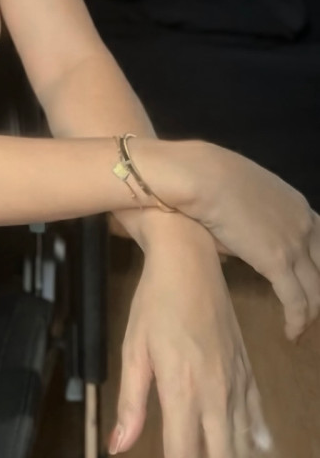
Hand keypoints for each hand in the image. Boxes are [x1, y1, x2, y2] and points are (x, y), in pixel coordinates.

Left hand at [110, 233, 272, 456]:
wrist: (189, 261)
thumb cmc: (154, 303)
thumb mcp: (133, 349)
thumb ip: (130, 403)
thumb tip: (118, 447)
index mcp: (181, 390)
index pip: (183, 454)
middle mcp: (215, 394)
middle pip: (221, 457)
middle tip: (188, 455)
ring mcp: (236, 383)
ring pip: (243, 444)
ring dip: (229, 454)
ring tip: (212, 452)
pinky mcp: (247, 371)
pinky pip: (257, 417)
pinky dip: (255, 440)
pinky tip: (253, 448)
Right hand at [187, 142, 319, 341]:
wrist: (201, 175)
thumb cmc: (210, 178)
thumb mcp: (243, 196)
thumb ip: (252, 221)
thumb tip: (238, 242)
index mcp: (298, 206)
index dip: (319, 268)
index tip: (311, 284)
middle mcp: (304, 225)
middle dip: (318, 294)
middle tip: (308, 311)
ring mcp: (294, 243)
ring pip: (316, 291)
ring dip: (310, 314)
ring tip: (300, 329)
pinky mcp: (277, 262)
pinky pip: (297, 302)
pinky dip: (297, 322)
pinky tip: (290, 334)